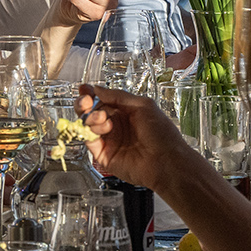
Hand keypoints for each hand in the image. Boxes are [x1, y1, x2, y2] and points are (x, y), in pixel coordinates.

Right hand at [77, 84, 192, 187]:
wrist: (165, 161)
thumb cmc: (162, 134)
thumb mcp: (143, 105)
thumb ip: (118, 96)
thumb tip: (97, 89)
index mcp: (125, 112)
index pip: (102, 100)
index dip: (91, 94)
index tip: (84, 89)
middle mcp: (116, 126)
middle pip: (91, 112)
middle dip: (85, 104)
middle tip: (85, 101)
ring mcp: (109, 140)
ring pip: (88, 125)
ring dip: (91, 117)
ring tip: (102, 117)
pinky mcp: (104, 155)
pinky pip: (89, 141)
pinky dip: (91, 131)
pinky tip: (103, 127)